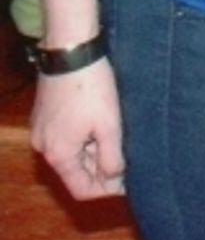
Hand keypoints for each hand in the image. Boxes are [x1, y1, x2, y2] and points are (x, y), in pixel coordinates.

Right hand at [30, 59, 125, 201]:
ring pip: (72, 152)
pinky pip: (65, 136)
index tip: (128, 180)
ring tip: (117, 135)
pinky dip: (84, 136)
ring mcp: (41, 129)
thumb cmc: (91, 87)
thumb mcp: (109, 126)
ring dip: (94, 150)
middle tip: (128, 155)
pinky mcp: (44, 114)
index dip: (107, 189)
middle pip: (76, 171)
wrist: (70, 49)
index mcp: (58, 154)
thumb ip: (112, 157)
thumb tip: (114, 177)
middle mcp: (44, 146)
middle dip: (102, 167)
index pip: (82, 189)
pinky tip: (102, 121)